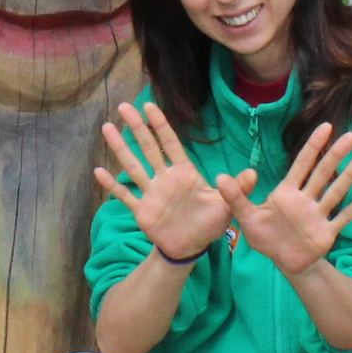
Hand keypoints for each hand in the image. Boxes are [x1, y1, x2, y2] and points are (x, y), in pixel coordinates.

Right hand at [90, 102, 232, 263]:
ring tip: (107, 128)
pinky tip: (98, 171)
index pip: (170, 144)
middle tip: (124, 106)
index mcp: (184, 173)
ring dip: (120, 148)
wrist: (191, 248)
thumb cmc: (209, 224)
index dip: (160, 125)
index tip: (149, 105)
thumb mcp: (226, 206)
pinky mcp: (142, 211)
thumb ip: (236, 189)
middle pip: (148, 148)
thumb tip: (253, 174)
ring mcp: (151, 193)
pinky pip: (125, 195)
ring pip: (133, 166)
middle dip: (137, 127)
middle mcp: (165, 179)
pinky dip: (112, 184)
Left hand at [217, 122, 351, 278]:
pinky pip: (344, 216)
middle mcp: (306, 199)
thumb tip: (220, 176)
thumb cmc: (265, 236)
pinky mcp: (327, 232)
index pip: (302, 165)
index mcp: (287, 192)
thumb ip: (236, 197)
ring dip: (350, 174)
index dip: (313, 146)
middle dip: (336, 154)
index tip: (326, 127)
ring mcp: (318, 215)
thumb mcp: (246, 217)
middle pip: (323, 173)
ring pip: (336, 190)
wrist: (281, 262)